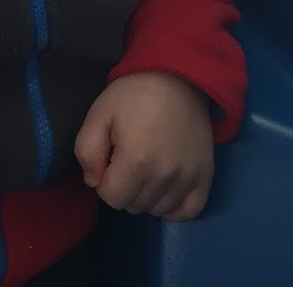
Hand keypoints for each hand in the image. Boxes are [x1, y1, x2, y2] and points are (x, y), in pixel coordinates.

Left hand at [74, 72, 213, 220]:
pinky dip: (172, 206)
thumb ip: (87, 151)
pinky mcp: (205, 178)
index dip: (104, 180)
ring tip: (146, 166)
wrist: (177, 78)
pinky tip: (164, 187)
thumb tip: (94, 182)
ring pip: (157, 211)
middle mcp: (164, 177)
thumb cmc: (133, 94)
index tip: (110, 158)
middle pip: (134, 206)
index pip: (111, 198)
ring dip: (146, 196)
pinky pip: (187, 213)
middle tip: (127, 158)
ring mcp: (188, 179)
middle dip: (123, 187)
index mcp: (136, 161)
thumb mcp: (98, 114)